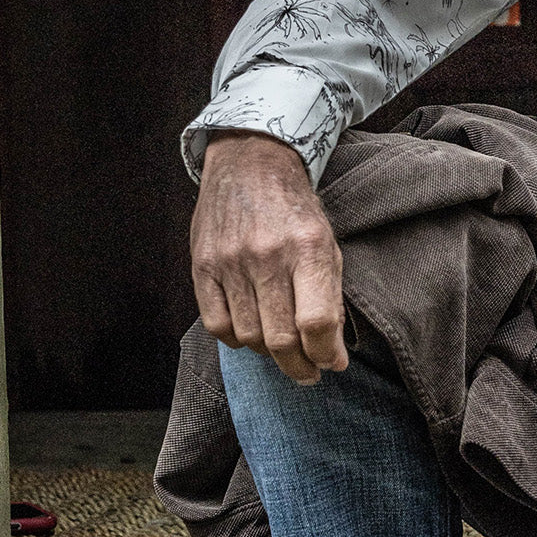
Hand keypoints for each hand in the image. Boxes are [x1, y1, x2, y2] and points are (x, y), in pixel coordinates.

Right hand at [190, 130, 346, 384]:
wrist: (251, 163)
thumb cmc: (296, 211)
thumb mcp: (327, 244)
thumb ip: (331, 300)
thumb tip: (333, 357)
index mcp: (308, 247)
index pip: (316, 322)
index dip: (327, 354)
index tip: (333, 363)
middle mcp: (268, 255)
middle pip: (281, 338)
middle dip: (300, 367)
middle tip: (309, 373)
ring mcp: (230, 260)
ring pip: (249, 337)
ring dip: (269, 354)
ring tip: (282, 348)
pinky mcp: (203, 264)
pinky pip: (217, 325)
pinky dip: (236, 339)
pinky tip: (250, 330)